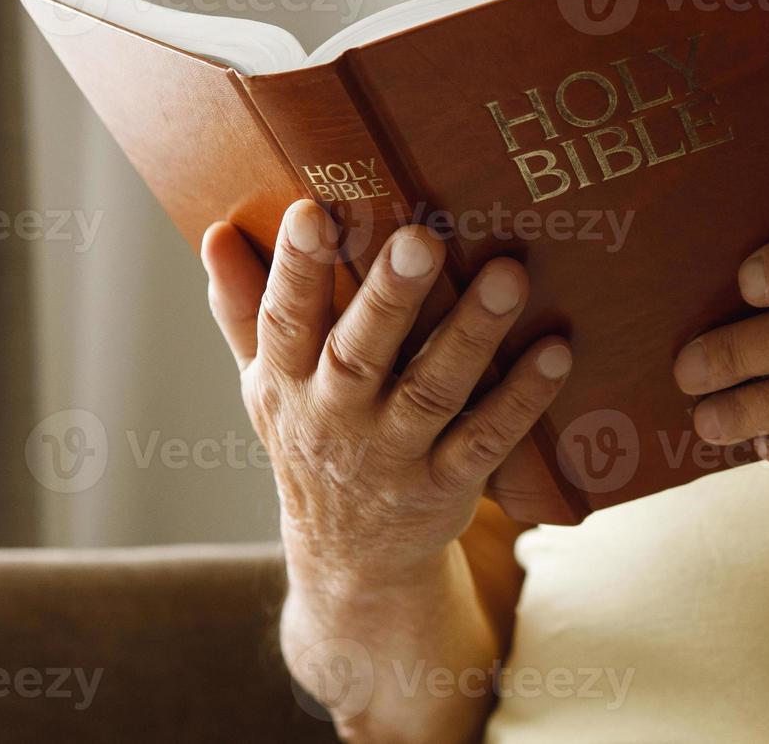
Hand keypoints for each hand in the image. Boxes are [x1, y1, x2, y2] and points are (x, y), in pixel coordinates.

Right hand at [201, 199, 572, 585]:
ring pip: (433, 391)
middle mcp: (336, 418)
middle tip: (420, 238)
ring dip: (472, 334)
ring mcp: (394, 455)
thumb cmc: (310, 437)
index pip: (284, 321)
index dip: (295, 269)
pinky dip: (523, 399)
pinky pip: (487, 439)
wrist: (348, 557)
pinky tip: (555, 352)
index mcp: (286, 382)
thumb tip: (213, 232)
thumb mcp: (264, 382)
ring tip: (508, 277)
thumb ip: (244, 308)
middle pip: (360, 353)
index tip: (311, 211)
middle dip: (389, 297)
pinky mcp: (446, 484)